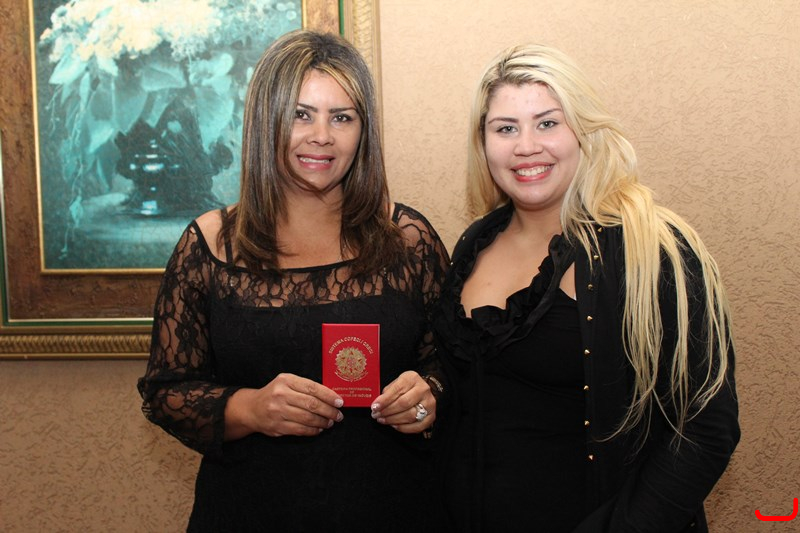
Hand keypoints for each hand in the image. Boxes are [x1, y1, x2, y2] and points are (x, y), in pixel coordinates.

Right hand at [226, 373, 343, 438]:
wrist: (251, 408)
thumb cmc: (275, 394)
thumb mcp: (287, 383)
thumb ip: (306, 387)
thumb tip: (331, 397)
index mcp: (286, 380)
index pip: (313, 388)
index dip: (329, 396)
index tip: (340, 402)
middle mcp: (281, 395)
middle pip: (311, 404)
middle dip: (329, 411)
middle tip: (338, 415)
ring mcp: (278, 411)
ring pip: (307, 419)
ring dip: (323, 422)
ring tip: (330, 422)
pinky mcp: (277, 426)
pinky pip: (300, 430)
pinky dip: (312, 430)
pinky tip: (318, 429)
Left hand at [370, 371, 435, 433]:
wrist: (424, 390)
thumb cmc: (407, 387)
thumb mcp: (397, 383)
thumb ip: (388, 392)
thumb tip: (377, 405)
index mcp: (412, 378)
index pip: (397, 389)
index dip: (384, 400)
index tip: (374, 407)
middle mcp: (423, 390)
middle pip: (403, 403)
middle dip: (387, 411)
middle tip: (376, 415)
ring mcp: (429, 404)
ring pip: (410, 416)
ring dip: (393, 420)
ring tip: (383, 420)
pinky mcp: (431, 416)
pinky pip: (417, 426)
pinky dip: (403, 428)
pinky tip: (394, 425)